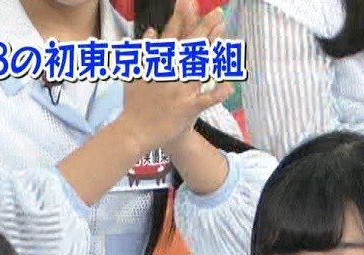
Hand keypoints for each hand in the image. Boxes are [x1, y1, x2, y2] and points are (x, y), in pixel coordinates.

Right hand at [114, 0, 234, 153]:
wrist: (133, 133)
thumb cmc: (135, 104)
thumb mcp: (135, 75)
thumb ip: (144, 52)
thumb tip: (152, 30)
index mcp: (156, 65)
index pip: (171, 37)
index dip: (182, 19)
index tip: (190, 3)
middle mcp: (168, 75)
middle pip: (189, 47)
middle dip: (204, 28)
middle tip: (218, 13)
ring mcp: (179, 91)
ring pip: (199, 67)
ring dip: (214, 51)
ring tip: (225, 34)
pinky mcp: (187, 109)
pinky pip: (206, 100)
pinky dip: (217, 93)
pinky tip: (229, 85)